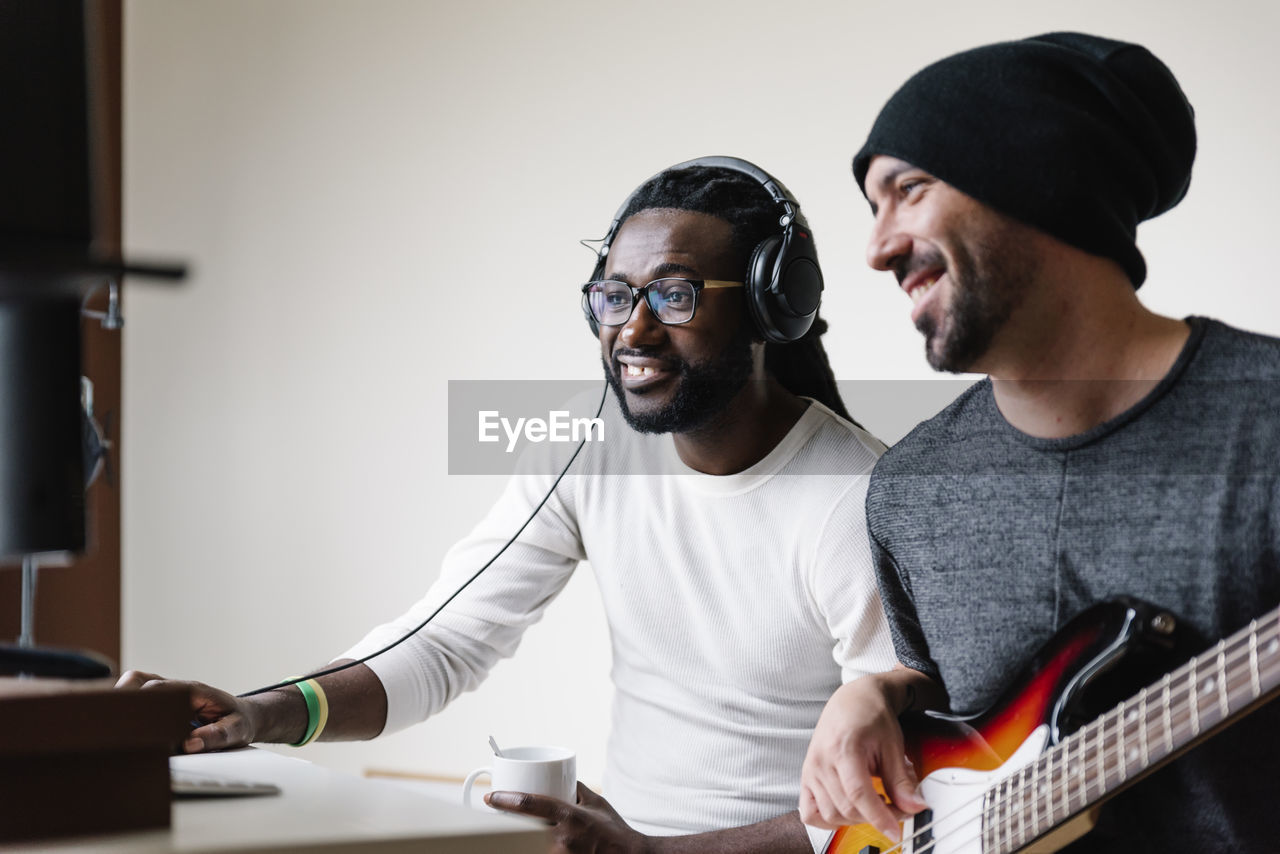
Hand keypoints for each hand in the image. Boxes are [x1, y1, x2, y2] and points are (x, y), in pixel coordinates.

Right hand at [115, 670, 259, 752]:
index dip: (141, 702)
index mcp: (192, 691)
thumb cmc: (238, 722)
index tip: (128, 721)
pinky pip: (135, 695)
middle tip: (108, 724)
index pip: (159, 689)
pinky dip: (124, 707)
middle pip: (138, 680)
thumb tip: (190, 743)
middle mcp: (175, 688)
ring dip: (119, 700)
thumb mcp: (237, 730)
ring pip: (132, 685)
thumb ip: (217, 735)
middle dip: (121, 698)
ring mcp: (165, 693)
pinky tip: (118, 727)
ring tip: (108, 726)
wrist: (243, 716)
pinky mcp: (159, 703)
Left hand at [486, 782, 651, 853]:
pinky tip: (548, 843)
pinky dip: (540, 845)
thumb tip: (561, 778)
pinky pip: (544, 850)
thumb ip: (576, 789)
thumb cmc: (614, 831)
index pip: (530, 804)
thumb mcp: (596, 802)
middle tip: (505, 816)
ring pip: (534, 842)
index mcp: (569, 816)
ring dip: (530, 837)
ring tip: (539, 832)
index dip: (506, 800)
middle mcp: (561, 837)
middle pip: (526, 827)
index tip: (491, 797)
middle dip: (515, 823)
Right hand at [799, 675, 928, 841]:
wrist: (853, 700)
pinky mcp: (807, 777)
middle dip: (875, 817)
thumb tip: (914, 806)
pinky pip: (810, 812)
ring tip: (874, 804)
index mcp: (843, 748)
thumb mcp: (892, 745)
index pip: (858, 794)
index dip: (879, 817)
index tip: (895, 831)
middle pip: (846, 807)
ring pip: (830, 814)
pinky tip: (847, 810)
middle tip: (896, 809)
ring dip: (855, 818)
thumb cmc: (871, 716)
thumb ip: (901, 779)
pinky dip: (828, 819)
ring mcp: (811, 770)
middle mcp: (821, 761)